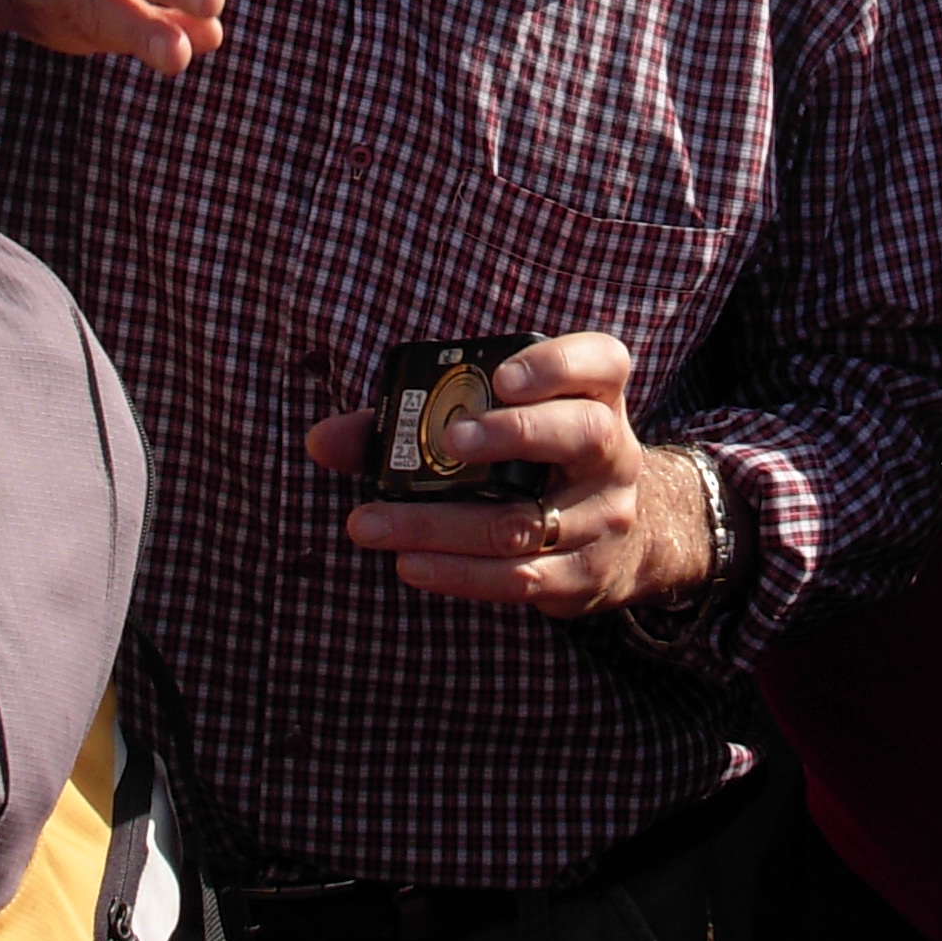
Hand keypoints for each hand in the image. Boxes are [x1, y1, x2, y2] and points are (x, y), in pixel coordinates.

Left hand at [305, 333, 712, 617]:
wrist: (619, 540)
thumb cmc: (535, 462)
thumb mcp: (499, 425)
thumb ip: (411, 422)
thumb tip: (322, 441)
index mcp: (596, 397)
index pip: (600, 363)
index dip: (555, 365)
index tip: (501, 377)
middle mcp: (613, 453)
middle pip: (581, 434)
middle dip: (513, 435)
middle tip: (451, 439)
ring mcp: (603, 518)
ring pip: (526, 521)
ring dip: (441, 524)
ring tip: (371, 523)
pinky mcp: (584, 575)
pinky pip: (519, 577)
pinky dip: (458, 573)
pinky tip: (409, 563)